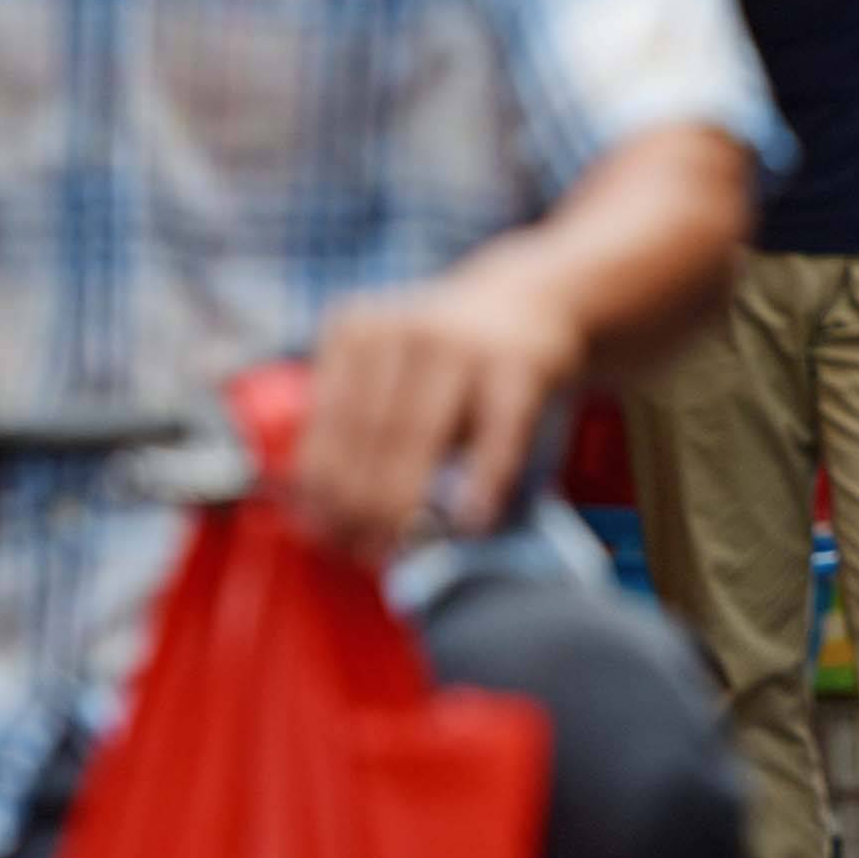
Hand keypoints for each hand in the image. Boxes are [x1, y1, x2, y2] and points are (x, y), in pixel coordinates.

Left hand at [290, 270, 585, 563]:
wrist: (534, 304)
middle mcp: (404, 328)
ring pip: (418, 436)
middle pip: (369, 435)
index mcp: (356, 331)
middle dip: (365, 506)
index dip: (324, 492)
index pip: (325, 426)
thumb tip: (325, 522)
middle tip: (370, 553)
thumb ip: (359, 430)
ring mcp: (464, 342)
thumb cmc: (451, 363)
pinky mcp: (521, 364)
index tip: (329, 538)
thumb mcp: (393, 370)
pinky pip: (495, 435)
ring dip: (409, 504)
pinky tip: (472, 520)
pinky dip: (482, 484)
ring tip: (408, 545)